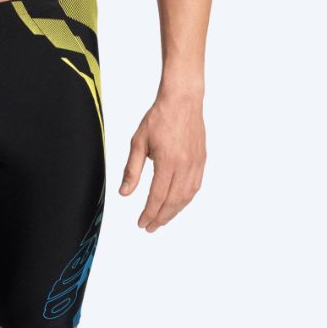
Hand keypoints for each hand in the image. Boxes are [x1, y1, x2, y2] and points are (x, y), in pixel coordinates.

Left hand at [118, 91, 205, 231]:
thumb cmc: (159, 117)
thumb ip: (132, 169)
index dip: (149, 213)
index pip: (157, 196)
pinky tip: (177, 203)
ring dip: (174, 212)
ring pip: (186, 197)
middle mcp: (184, 166)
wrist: (182, 100)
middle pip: (173, 201)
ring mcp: (196, 164)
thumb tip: (124, 193)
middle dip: (161, 218)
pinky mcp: (201, 160)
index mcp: (167, 162)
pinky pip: (195, 187)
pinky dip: (185, 200)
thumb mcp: (138, 141)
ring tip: (161, 219)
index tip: (141, 223)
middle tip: (150, 227)